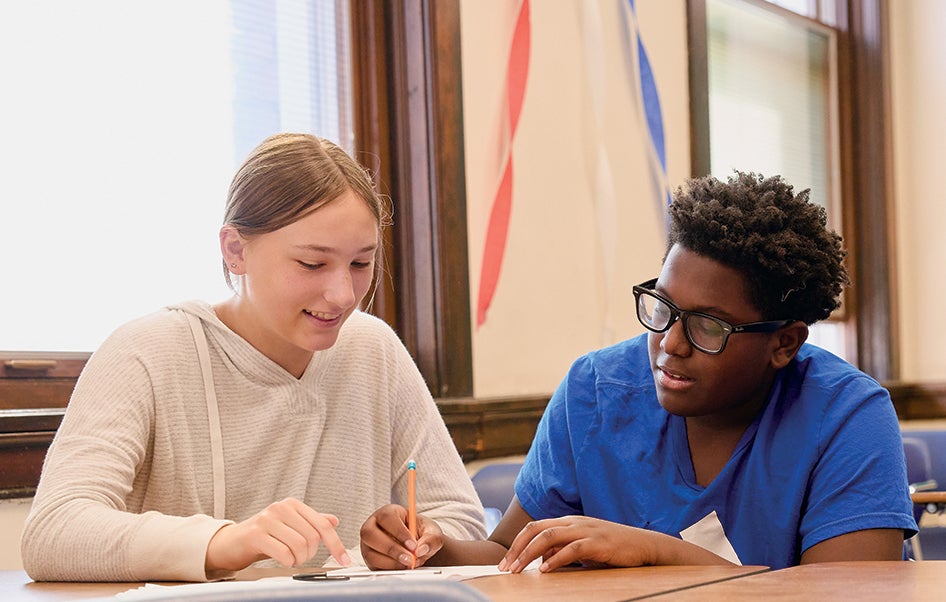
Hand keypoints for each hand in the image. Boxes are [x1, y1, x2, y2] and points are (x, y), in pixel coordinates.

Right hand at [205, 497, 349, 572]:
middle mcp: (280, 508)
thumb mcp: (289, 525)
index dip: (336, 545)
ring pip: (299, 545)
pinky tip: (283, 560)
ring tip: (291, 559)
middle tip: (300, 558)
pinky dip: (287, 561)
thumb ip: (311, 522)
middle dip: (310, 554)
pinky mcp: (256, 535)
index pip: (323, 525)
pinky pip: (283, 552)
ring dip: (298, 559)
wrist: (231, 542)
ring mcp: (267, 520)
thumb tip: (334, 521)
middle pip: (312, 537)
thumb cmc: (263, 535)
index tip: (344, 560)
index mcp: (292, 504)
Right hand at [360, 503, 443, 569]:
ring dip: (390, 562)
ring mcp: (368, 543)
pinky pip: (373, 565)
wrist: (418, 546)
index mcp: (388, 512)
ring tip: (408, 564)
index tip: (412, 545)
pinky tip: (401, 567)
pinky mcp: (370, 558)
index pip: (387, 517)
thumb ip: (431, 539)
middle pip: (370, 534)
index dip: (399, 532)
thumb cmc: (421, 533)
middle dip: (391, 549)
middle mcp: (373, 525)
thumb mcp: (431, 531)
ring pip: (369, 552)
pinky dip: (388, 569)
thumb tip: (421, 549)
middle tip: (409, 558)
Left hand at [498, 515, 656, 572]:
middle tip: (505, 567)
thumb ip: (562, 550)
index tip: (505, 562)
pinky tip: (545, 570)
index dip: (517, 543)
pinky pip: (572, 549)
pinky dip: (556, 559)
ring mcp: (586, 530)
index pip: (535, 527)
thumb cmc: (612, 547)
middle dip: (517, 548)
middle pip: (537, 529)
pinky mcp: (598, 542)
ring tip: (518, 569)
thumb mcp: (583, 547)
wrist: (644, 544)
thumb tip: (541, 559)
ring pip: (549, 536)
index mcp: (568, 521)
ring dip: (530, 553)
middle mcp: (574, 522)